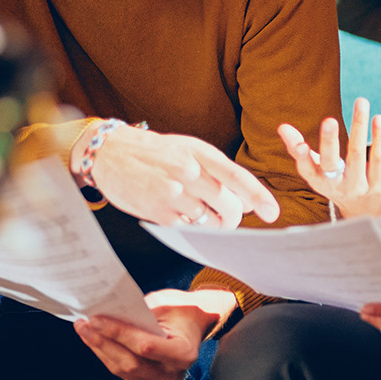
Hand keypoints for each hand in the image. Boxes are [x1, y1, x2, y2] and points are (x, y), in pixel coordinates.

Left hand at [74, 288, 235, 379]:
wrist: (192, 325)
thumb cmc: (181, 311)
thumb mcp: (165, 303)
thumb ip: (140, 311)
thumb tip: (106, 312)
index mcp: (183, 353)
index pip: (145, 346)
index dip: (118, 333)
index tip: (96, 319)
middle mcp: (173, 373)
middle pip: (130, 362)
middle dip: (103, 342)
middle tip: (83, 325)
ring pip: (123, 370)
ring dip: (100, 350)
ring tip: (84, 330)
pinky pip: (122, 373)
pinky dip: (106, 357)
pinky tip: (94, 341)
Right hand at [76, 125, 278, 226]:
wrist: (108, 152)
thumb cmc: (153, 152)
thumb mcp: (186, 149)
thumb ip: (216, 171)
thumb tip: (246, 200)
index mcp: (199, 152)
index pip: (236, 176)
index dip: (258, 196)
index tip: (272, 211)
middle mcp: (188, 172)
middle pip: (230, 207)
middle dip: (235, 216)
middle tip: (228, 216)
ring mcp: (174, 194)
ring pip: (212, 223)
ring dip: (213, 225)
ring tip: (197, 211)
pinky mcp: (160, 213)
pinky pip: (190, 230)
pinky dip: (191, 228)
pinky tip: (179, 213)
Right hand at [279, 97, 380, 219]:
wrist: (366, 210)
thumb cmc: (336, 182)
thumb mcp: (315, 169)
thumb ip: (298, 148)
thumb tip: (282, 127)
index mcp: (318, 181)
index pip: (307, 170)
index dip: (302, 158)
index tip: (300, 145)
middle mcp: (336, 185)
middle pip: (331, 163)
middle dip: (329, 142)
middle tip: (329, 121)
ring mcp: (358, 186)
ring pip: (357, 155)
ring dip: (358, 126)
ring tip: (361, 102)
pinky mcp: (378, 184)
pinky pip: (378, 158)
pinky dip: (378, 138)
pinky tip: (377, 119)